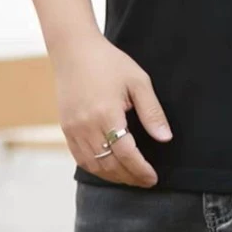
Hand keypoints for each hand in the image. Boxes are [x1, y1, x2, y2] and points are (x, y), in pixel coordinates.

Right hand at [52, 33, 172, 187]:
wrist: (74, 50)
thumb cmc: (109, 62)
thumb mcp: (138, 81)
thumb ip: (151, 111)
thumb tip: (165, 138)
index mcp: (107, 114)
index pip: (126, 154)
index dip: (140, 170)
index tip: (153, 178)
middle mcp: (87, 126)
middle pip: (109, 165)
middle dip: (129, 177)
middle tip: (145, 181)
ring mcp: (73, 129)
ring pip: (93, 166)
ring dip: (113, 177)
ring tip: (130, 177)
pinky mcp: (66, 129)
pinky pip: (80, 159)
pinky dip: (96, 168)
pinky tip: (109, 168)